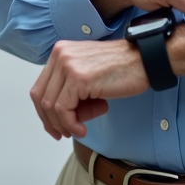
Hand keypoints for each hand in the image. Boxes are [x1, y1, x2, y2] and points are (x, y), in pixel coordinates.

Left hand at [30, 39, 147, 139]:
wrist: (144, 60)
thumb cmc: (122, 68)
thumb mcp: (87, 73)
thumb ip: (70, 88)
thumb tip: (59, 116)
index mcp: (61, 51)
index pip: (40, 86)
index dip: (44, 112)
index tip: (54, 126)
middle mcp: (61, 55)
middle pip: (41, 97)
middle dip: (50, 121)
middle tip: (63, 133)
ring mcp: (68, 65)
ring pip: (50, 106)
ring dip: (64, 124)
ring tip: (80, 128)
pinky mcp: (78, 78)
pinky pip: (63, 110)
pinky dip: (71, 124)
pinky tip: (82, 129)